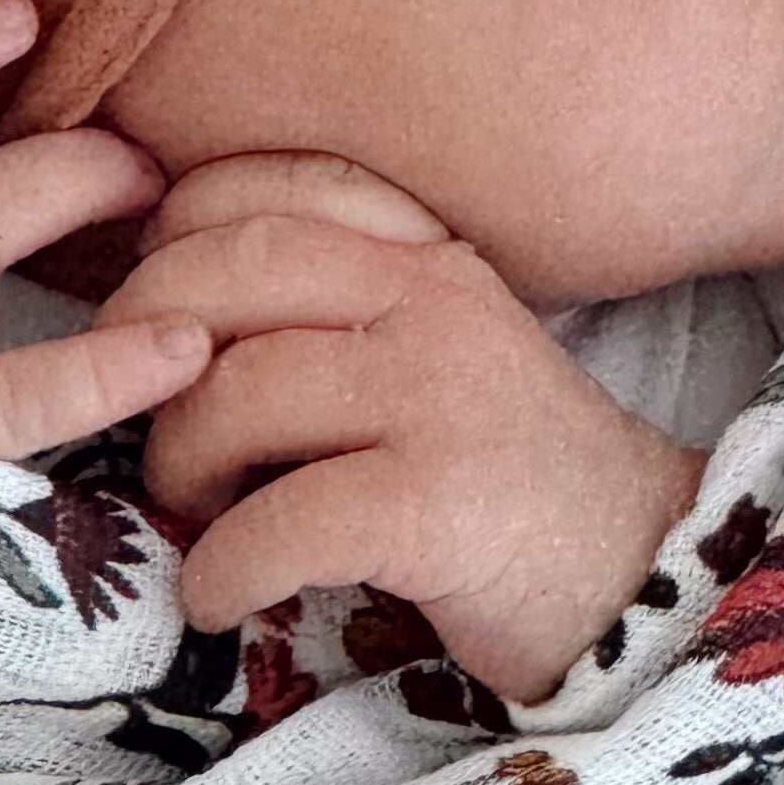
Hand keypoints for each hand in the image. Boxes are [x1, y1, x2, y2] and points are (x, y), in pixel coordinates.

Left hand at [100, 153, 711, 707]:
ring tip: (192, 509)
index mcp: (428, 259)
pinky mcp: (440, 509)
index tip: (154, 306)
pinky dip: (223, 568)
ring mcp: (441, 403)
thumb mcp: (444, 350)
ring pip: (238, 394)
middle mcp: (435, 307)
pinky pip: (281, 524)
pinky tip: (221, 596)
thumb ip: (347, 308)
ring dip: (178, 462)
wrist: (644, 578)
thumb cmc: (511, 475)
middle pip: (229, 275)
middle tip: (139, 418)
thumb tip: (177, 306)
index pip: (272, 188)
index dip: (179, 232)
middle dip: (148, 345)